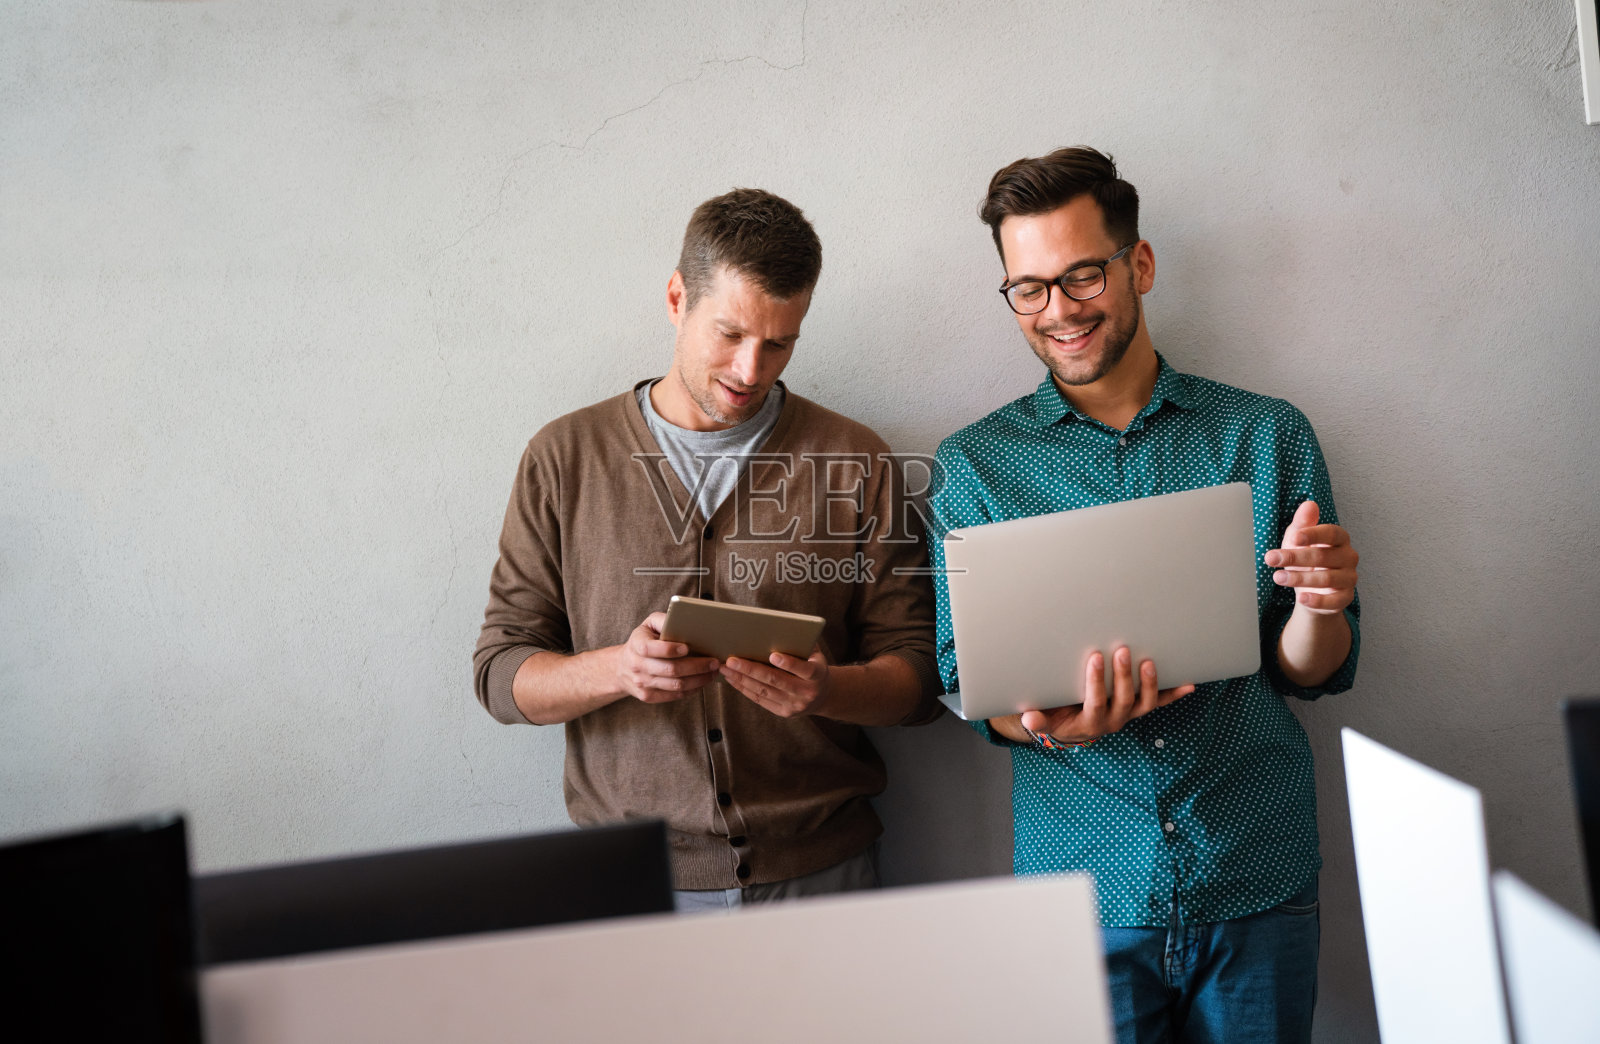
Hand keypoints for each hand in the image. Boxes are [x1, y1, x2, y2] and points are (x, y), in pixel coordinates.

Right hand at [613, 612, 720, 703]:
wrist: (622, 667)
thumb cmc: (643, 641)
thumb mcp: (648, 625)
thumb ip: (664, 620)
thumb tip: (685, 620)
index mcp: (637, 645)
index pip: (650, 649)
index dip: (669, 649)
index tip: (687, 647)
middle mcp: (637, 665)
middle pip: (670, 669)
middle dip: (696, 666)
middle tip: (714, 662)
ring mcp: (642, 683)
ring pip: (676, 685)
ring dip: (699, 680)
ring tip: (713, 672)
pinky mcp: (648, 696)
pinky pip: (674, 695)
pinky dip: (692, 690)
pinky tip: (702, 682)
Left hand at [720, 645, 830, 718]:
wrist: (823, 695)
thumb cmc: (813, 664)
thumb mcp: (814, 653)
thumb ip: (801, 643)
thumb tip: (777, 629)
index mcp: (818, 675)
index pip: (804, 669)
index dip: (789, 663)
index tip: (773, 655)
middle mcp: (807, 692)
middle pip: (776, 680)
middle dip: (751, 669)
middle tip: (732, 660)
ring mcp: (795, 705)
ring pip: (764, 691)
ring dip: (742, 679)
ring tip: (726, 668)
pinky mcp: (784, 713)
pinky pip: (760, 700)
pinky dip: (744, 688)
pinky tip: (732, 678)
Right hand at [1019, 646, 1194, 745]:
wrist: (1071, 729)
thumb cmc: (1056, 717)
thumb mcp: (1045, 720)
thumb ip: (1038, 720)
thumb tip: (1028, 718)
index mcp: (1090, 722)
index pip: (1095, 702)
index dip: (1096, 682)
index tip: (1095, 658)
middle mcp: (1113, 720)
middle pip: (1124, 700)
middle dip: (1123, 676)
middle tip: (1122, 650)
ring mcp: (1128, 715)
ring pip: (1144, 703)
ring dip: (1149, 683)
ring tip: (1149, 661)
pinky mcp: (1137, 709)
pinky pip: (1158, 703)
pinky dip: (1173, 694)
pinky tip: (1189, 684)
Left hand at [1264, 501, 1357, 614]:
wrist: (1310, 589)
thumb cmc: (1305, 559)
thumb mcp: (1298, 540)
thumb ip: (1302, 523)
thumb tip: (1309, 504)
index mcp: (1339, 538)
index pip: (1331, 533)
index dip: (1313, 534)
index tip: (1294, 538)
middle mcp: (1348, 557)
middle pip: (1323, 556)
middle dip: (1295, 558)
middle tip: (1271, 558)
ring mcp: (1349, 578)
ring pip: (1326, 578)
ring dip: (1299, 578)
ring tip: (1278, 577)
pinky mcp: (1345, 598)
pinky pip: (1334, 601)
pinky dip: (1317, 600)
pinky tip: (1301, 598)